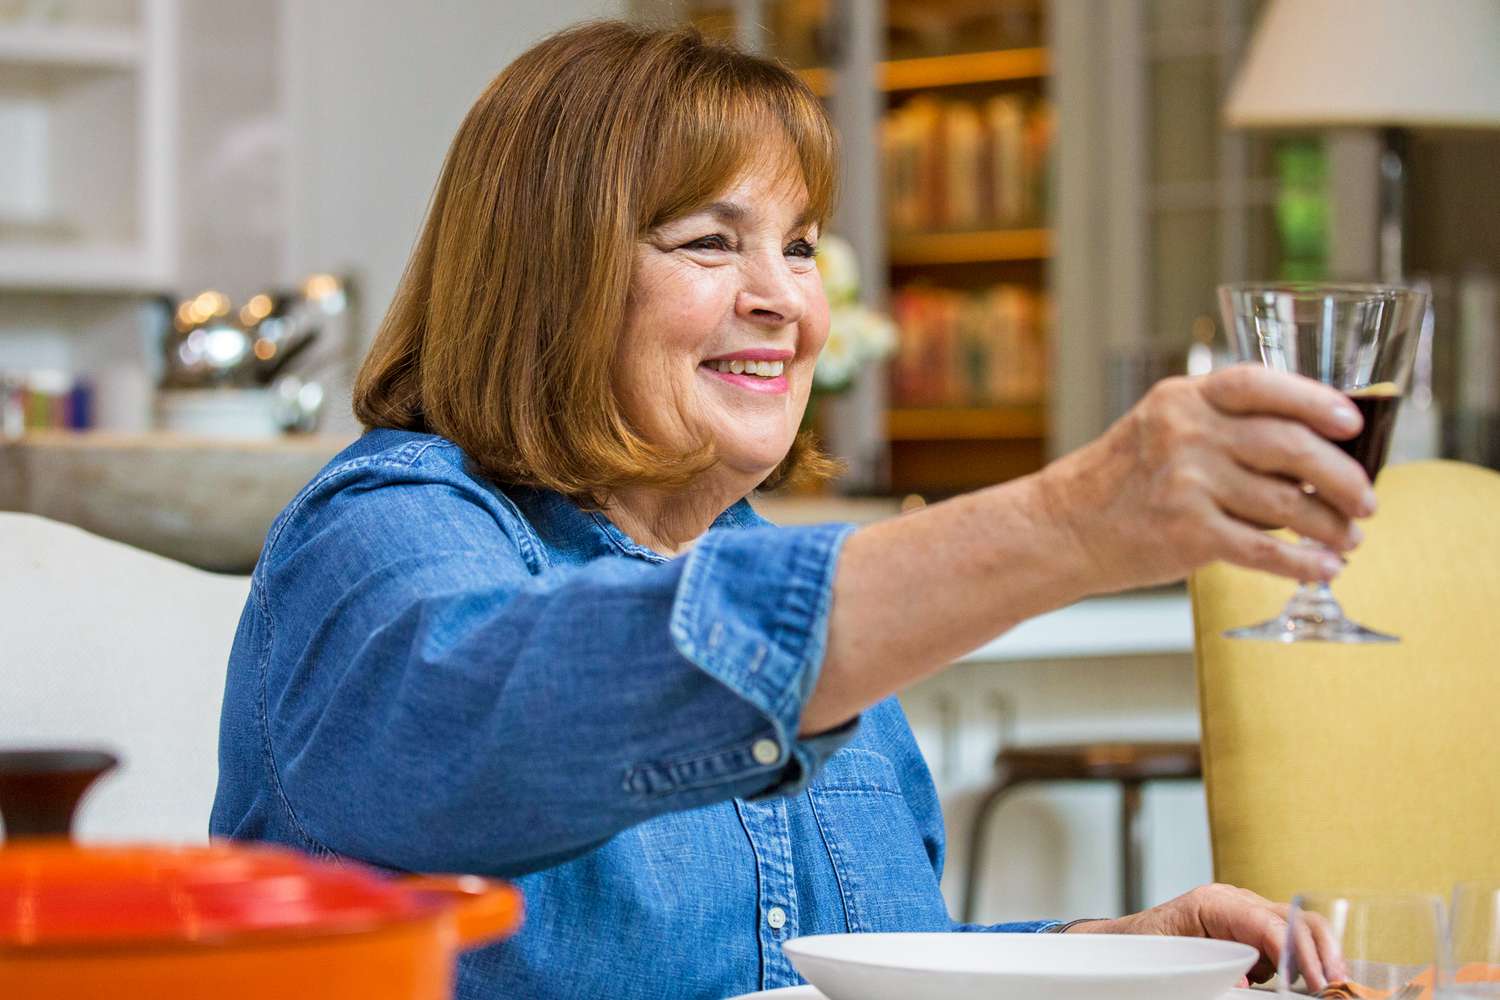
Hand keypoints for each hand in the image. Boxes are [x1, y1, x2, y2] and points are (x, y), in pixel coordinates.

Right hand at [1037, 365, 1377, 592]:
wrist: (1062, 527)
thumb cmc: (1120, 482)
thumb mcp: (1161, 428)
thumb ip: (1223, 427)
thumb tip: (1313, 452)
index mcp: (1184, 399)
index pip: (1261, 384)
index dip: (1315, 399)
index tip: (1352, 423)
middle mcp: (1186, 435)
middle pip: (1290, 445)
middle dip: (1342, 476)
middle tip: (1365, 499)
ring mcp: (1186, 484)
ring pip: (1287, 503)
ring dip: (1330, 526)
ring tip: (1349, 538)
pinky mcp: (1186, 534)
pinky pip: (1264, 550)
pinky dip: (1303, 563)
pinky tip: (1322, 569)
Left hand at [1063, 882, 1347, 989]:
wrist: (1124, 945)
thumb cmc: (1142, 950)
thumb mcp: (1173, 963)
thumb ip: (1214, 971)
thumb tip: (1248, 980)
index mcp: (1214, 904)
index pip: (1267, 923)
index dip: (1295, 952)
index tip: (1316, 981)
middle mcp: (1236, 902)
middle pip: (1296, 918)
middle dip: (1322, 951)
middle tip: (1337, 986)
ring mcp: (1247, 913)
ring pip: (1301, 926)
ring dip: (1321, 955)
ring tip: (1334, 985)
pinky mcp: (1252, 931)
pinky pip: (1289, 940)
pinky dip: (1307, 960)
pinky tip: (1313, 983)